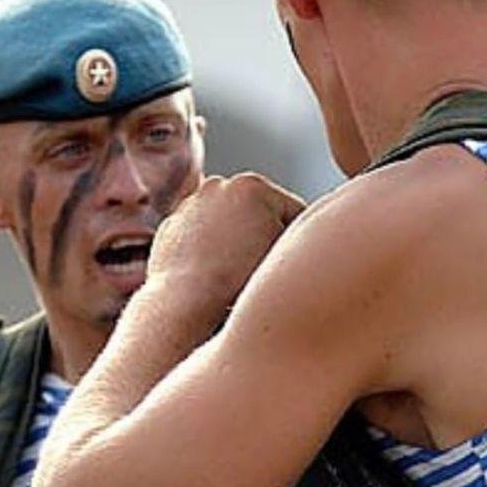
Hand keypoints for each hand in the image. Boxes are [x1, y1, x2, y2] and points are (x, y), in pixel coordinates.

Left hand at [146, 173, 305, 323]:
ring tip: (240, 274)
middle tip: (268, 269)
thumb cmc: (240, 283)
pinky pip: (200, 238)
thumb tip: (314, 234)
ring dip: (237, 243)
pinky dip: (209, 251)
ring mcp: (191, 204)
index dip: (300, 242)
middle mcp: (218, 184)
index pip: (294, 212)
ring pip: (228, 225)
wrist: (185, 302)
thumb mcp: (285, 255)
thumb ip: (299, 238)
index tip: (296, 264)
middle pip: (259, 214)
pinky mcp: (172, 226)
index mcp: (252, 184)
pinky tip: (216, 275)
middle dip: (264, 237)